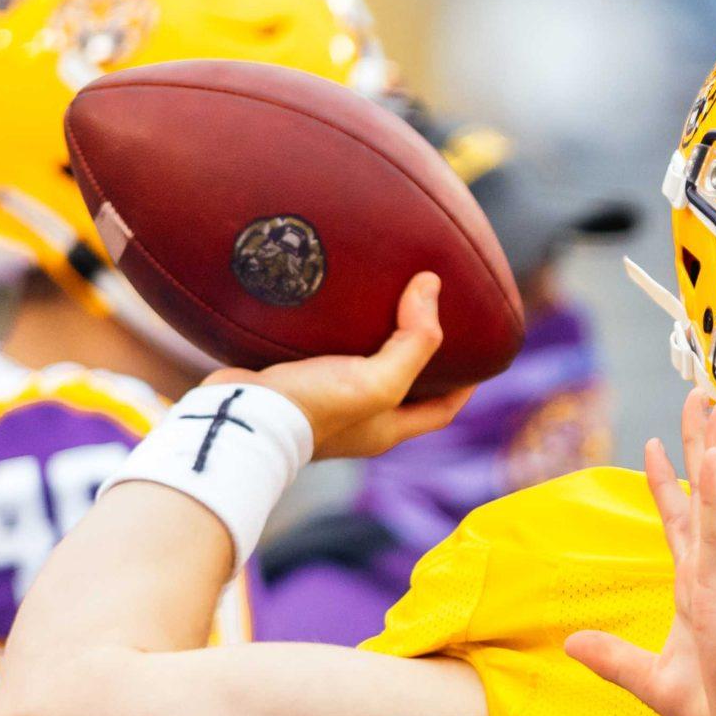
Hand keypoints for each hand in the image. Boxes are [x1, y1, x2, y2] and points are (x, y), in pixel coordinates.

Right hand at [209, 272, 472, 459]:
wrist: (236, 418)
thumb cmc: (313, 408)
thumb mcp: (377, 381)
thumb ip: (413, 341)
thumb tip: (432, 286)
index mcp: (386, 429)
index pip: (442, 410)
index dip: (465, 385)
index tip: (479, 353)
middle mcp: (358, 421)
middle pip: (402, 388)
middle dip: (420, 359)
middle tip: (430, 317)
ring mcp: (322, 403)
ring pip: (359, 368)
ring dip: (373, 340)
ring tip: (383, 300)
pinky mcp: (290, 382)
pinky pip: (319, 354)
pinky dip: (331, 332)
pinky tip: (331, 304)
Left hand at [564, 390, 715, 715]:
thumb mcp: (652, 681)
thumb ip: (614, 658)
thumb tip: (572, 642)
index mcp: (697, 591)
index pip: (680, 524)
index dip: (669, 485)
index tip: (658, 445)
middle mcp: (711, 574)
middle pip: (702, 496)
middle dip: (698, 446)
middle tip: (699, 397)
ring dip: (712, 450)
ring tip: (714, 403)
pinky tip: (712, 458)